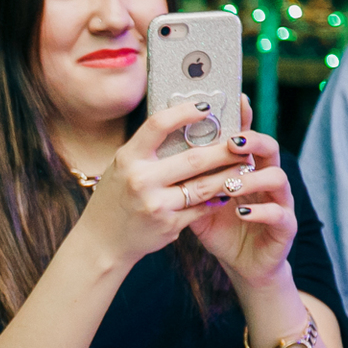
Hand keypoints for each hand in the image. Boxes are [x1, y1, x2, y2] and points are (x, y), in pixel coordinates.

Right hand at [75, 103, 258, 267]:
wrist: (102, 241)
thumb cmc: (116, 197)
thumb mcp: (122, 167)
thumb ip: (148, 149)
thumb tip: (186, 124)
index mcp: (127, 158)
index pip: (158, 125)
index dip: (184, 112)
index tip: (206, 107)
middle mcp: (140, 180)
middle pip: (193, 159)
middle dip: (224, 150)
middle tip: (243, 142)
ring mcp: (155, 205)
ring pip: (204, 186)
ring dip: (229, 175)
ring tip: (244, 166)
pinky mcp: (169, 226)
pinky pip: (201, 208)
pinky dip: (217, 199)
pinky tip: (227, 191)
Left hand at [182, 99, 297, 288]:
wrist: (240, 264)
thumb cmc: (217, 226)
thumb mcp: (196, 200)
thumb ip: (186, 178)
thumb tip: (158, 153)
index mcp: (246, 167)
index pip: (246, 136)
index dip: (244, 118)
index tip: (236, 100)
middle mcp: (265, 178)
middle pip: (269, 148)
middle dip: (252, 141)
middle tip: (232, 142)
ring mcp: (279, 201)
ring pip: (277, 177)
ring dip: (254, 178)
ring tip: (232, 183)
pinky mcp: (285, 226)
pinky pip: (279, 214)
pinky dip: (260, 212)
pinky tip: (241, 213)